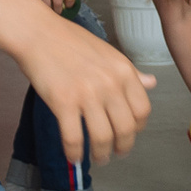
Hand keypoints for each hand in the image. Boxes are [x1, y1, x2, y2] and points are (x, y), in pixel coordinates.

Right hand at [15, 11, 152, 165]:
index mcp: (124, 72)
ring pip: (102, 138)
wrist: (38, 33)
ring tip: (98, 158)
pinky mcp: (63, 103)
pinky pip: (74, 138)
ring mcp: (87, 95)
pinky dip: (74, 153)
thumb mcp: (109, 53)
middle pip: (126, 129)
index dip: (138, 127)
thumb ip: (130, 73)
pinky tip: (73, 157)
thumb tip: (151, 83)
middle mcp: (110, 85)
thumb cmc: (71, 42)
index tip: (130, 133)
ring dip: (101, 154)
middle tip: (116, 153)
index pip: (142, 110)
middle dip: (123, 147)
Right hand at [26, 0, 77, 11]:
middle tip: (57, 12)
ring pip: (47, 5)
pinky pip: (37, 1)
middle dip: (58, 11)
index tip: (68, 6)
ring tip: (50, 10)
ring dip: (49, 10)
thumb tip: (67, 5)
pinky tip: (41, 5)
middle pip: (58, 3)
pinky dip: (40, 5)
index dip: (70, 4)